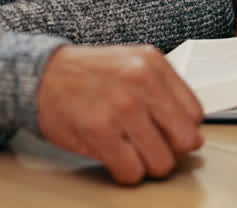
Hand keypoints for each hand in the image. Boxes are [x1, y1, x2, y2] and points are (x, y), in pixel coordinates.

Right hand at [36, 45, 204, 184]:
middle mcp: (141, 81)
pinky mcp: (100, 131)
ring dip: (147, 166)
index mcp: (153, 63)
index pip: (195, 113)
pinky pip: (132, 171)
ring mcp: (121, 107)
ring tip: (132, 154)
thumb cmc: (88, 74)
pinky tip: (116, 158)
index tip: (168, 134)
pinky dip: (126, 173)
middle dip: (170, 152)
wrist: (41, 74)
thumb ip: (165, 95)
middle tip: (152, 149)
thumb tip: (195, 138)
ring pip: (161, 161)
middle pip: (184, 140)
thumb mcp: (132, 65)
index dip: (182, 130)